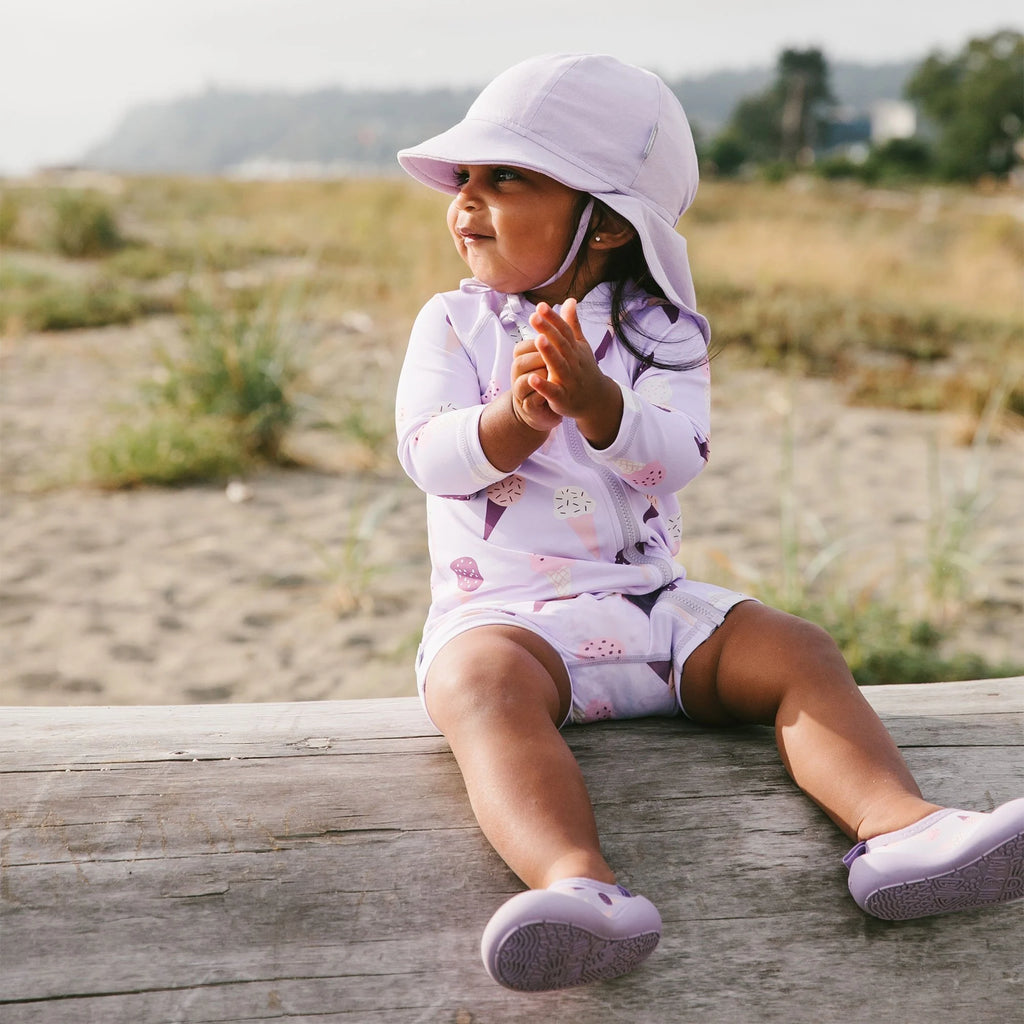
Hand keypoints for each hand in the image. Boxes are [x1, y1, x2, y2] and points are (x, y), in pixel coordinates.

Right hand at [510, 334, 561, 432]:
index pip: (523, 347)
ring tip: (547, 367)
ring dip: (537, 372)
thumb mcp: (555, 351)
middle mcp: (520, 374)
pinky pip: (531, 398)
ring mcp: (522, 391)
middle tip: (550, 348)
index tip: (548, 337)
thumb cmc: (548, 377)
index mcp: (525, 359)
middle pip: (523, 360)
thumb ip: (562, 327)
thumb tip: (571, 301)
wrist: (543, 409)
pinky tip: (538, 383)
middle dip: (538, 354)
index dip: (538, 342)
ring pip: (524, 378)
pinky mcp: (529, 406)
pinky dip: (536, 391)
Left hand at [527, 299, 622, 447]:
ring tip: (537, 340)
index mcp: (575, 349)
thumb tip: (569, 299)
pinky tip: (532, 378)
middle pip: (561, 344)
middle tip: (534, 317)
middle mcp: (573, 362)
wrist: (596, 400)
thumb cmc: (584, 369)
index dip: (553, 318)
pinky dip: (543, 386)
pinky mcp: (563, 398)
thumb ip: (572, 324)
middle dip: (548, 330)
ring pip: (559, 365)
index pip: (564, 330)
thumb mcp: (581, 346)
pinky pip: (553, 391)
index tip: (540, 306)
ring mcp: (569, 380)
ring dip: (549, 353)